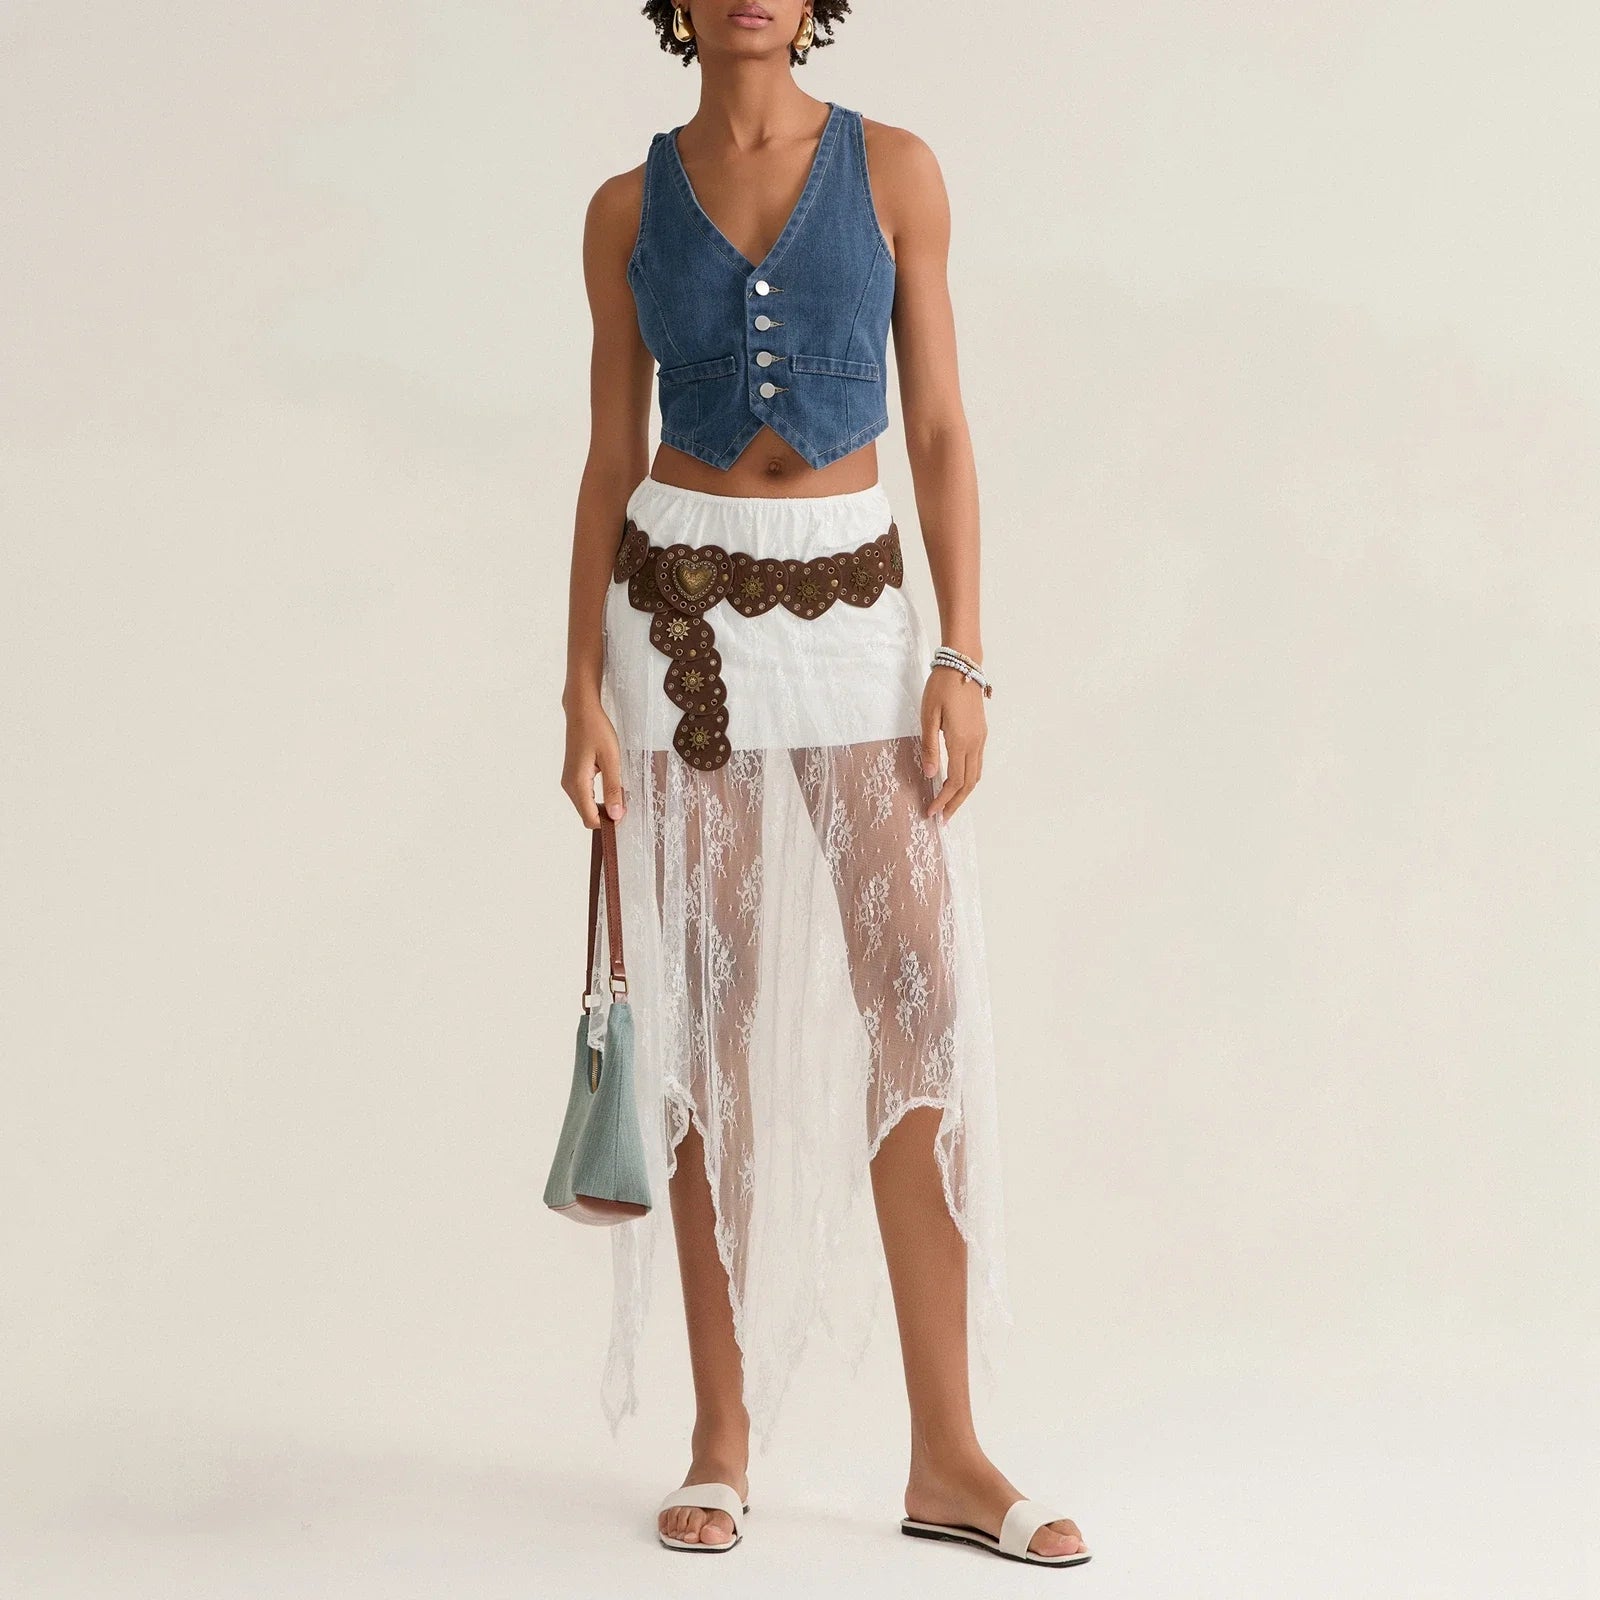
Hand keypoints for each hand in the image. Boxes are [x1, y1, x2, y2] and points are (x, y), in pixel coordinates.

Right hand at [561, 697, 625, 827]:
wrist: (582, 711)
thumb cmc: (596, 730)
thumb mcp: (611, 759)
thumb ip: (613, 788)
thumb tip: (616, 815)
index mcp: (577, 784)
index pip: (590, 819)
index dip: (608, 822)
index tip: (625, 813)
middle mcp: (569, 786)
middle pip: (587, 815)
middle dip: (607, 815)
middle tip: (626, 801)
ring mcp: (569, 782)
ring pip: (586, 806)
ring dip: (603, 806)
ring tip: (620, 791)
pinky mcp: (572, 776)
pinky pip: (585, 796)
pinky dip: (598, 797)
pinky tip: (611, 785)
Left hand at [920, 662, 985, 820]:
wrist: (962, 665)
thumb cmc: (941, 687)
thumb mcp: (928, 716)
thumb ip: (930, 746)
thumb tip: (931, 774)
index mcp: (961, 741)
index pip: (954, 781)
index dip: (943, 799)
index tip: (931, 812)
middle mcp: (975, 743)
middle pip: (969, 784)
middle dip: (955, 803)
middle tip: (942, 818)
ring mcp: (980, 738)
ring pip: (976, 775)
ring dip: (963, 793)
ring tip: (950, 805)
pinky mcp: (981, 732)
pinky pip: (977, 763)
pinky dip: (968, 779)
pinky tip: (957, 782)